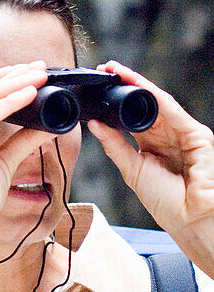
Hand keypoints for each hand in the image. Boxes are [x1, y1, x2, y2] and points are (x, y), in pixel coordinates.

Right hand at [0, 63, 49, 270]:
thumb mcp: (3, 165)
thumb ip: (20, 143)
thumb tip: (45, 127)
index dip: (6, 84)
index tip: (30, 74)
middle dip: (13, 77)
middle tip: (39, 67)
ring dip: (14, 84)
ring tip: (39, 75)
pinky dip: (9, 103)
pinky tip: (29, 94)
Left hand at [87, 61, 213, 276]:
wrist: (192, 222)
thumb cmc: (167, 204)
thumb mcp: (132, 170)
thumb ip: (114, 145)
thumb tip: (94, 123)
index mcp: (153, 145)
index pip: (133, 115)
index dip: (116, 99)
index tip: (98, 83)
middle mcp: (168, 136)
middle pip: (145, 104)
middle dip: (125, 85)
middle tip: (104, 69)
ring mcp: (183, 134)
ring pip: (157, 102)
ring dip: (137, 84)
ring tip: (116, 70)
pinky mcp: (197, 134)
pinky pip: (171, 109)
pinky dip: (152, 93)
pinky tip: (136, 83)